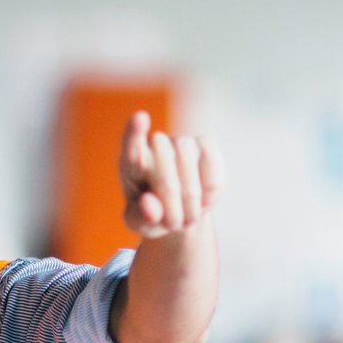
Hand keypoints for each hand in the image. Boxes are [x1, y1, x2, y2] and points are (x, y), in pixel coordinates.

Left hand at [118, 111, 222, 239]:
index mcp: (131, 163)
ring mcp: (181, 142)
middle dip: (169, 200)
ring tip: (187, 219)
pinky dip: (209, 194)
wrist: (179, 210)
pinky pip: (212, 169)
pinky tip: (202, 204)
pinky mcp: (206, 145)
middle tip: (172, 224)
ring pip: (188, 165)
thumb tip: (149, 204)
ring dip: (190, 200)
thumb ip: (141, 218)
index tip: (140, 118)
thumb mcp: (140, 223)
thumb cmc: (152, 214)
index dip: (135, 132)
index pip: (130, 145)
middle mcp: (155, 145)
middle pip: (162, 165)